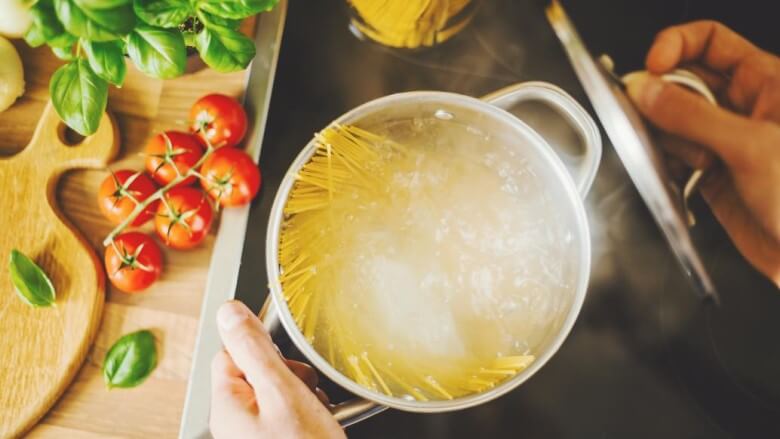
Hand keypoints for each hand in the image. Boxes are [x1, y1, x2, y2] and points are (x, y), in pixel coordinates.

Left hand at [210, 301, 345, 438]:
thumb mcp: (281, 392)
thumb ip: (255, 350)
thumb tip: (229, 312)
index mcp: (228, 405)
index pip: (233, 352)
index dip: (264, 348)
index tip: (286, 356)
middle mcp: (237, 422)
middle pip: (260, 372)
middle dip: (291, 374)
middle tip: (306, 391)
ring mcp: (256, 433)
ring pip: (280, 393)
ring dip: (305, 395)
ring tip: (317, 413)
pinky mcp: (277, 438)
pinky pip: (291, 414)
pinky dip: (309, 413)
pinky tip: (321, 421)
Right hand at [625, 20, 779, 286]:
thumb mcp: (750, 147)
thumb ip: (692, 116)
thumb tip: (646, 91)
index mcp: (767, 83)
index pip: (709, 42)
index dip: (674, 46)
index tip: (650, 68)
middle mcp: (744, 108)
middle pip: (683, 81)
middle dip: (661, 98)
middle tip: (647, 114)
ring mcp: (725, 141)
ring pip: (672, 121)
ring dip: (664, 137)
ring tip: (683, 158)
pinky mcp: (710, 173)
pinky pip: (673, 156)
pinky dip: (666, 165)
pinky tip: (680, 176)